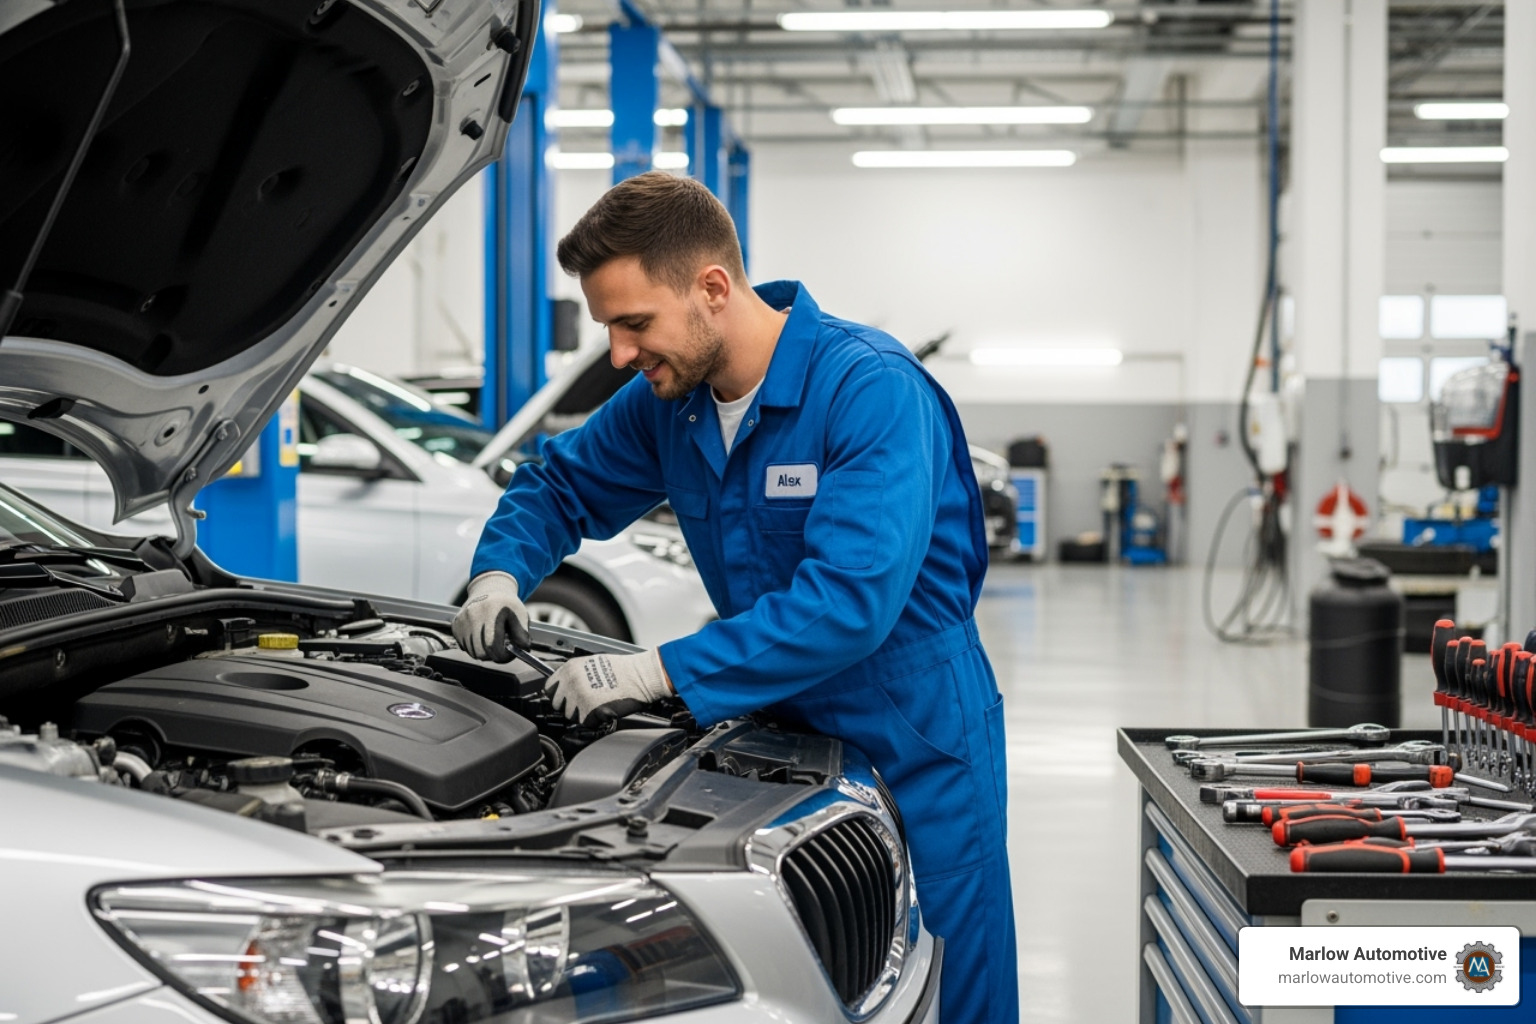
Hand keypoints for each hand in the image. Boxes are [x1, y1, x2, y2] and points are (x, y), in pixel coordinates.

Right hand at [453, 572, 528, 661]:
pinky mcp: (456, 625)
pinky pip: (464, 646)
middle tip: (502, 647)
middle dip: (494, 654)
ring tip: (493, 638)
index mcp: (490, 612)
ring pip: (472, 652)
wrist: (490, 589)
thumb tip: (523, 649)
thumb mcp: (520, 615)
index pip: (492, 645)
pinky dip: (474, 646)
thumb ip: (522, 634)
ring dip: (484, 651)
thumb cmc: (506, 603)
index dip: (504, 655)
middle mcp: (473, 616)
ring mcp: (462, 621)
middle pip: (481, 652)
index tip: (510, 653)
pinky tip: (482, 635)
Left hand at [546, 651, 671, 724]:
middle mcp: (571, 682)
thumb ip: (575, 674)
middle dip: (570, 706)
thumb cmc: (623, 669)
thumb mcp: (592, 663)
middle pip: (558, 705)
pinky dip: (595, 720)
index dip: (558, 695)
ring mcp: (579, 697)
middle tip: (586, 702)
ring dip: (583, 714)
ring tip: (599, 703)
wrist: (641, 676)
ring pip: (571, 716)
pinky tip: (605, 709)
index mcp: (570, 669)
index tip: (565, 698)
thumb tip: (564, 686)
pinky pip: (586, 723)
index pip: (549, 688)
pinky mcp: (590, 711)